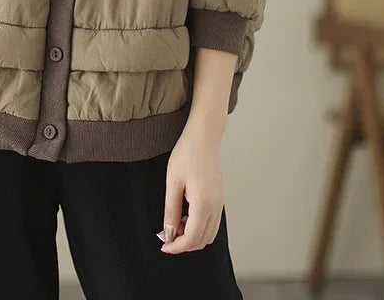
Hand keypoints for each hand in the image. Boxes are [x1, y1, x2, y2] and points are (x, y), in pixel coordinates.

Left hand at [156, 119, 224, 253]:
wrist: (204, 136)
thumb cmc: (187, 154)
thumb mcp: (173, 183)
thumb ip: (171, 210)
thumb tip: (169, 233)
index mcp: (203, 204)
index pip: (192, 238)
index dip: (177, 246)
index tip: (164, 246)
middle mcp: (215, 207)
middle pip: (202, 240)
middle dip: (184, 244)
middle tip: (166, 236)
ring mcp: (219, 202)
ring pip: (209, 233)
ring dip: (192, 236)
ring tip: (175, 224)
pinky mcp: (219, 198)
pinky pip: (212, 222)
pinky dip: (199, 226)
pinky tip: (185, 215)